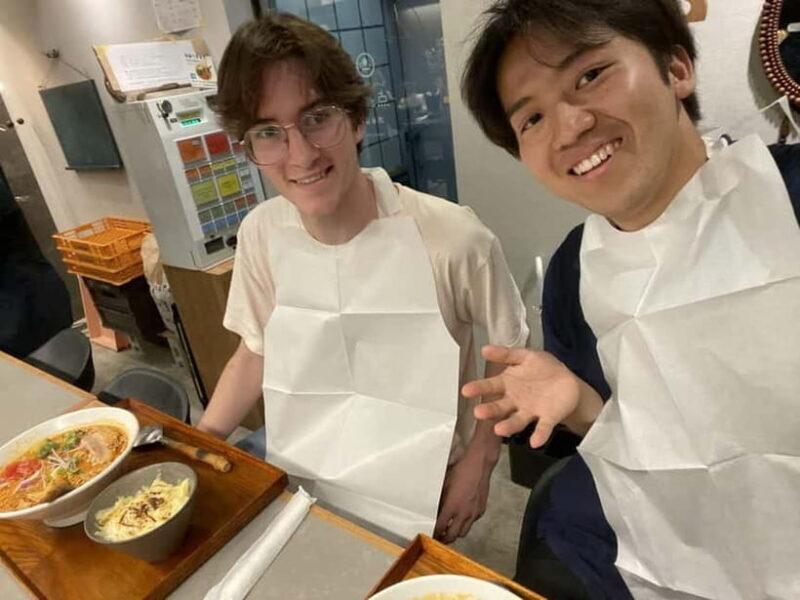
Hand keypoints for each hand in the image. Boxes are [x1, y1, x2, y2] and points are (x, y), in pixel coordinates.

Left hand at [434, 449, 492, 543]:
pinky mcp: (481, 510)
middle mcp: (464, 513)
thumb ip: (441, 500)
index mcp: (452, 506)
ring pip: (464, 532)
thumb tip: (436, 510)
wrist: (479, 464)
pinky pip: (472, 522)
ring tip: (450, 530)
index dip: (435, 532)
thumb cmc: (462, 470)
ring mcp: (474, 513)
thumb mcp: (445, 484)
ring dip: (456, 533)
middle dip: (445, 538)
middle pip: (453, 535)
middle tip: (439, 537)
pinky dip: (466, 523)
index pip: (441, 527)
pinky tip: (462, 517)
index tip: (432, 533)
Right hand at [461, 345, 580, 448]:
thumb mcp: (526, 356)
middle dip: (489, 410)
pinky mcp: (547, 419)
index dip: (479, 388)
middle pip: (500, 407)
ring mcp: (530, 411)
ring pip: (516, 420)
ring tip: (499, 430)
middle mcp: (515, 401)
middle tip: (478, 412)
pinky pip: (542, 427)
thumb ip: (506, 354)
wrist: (568, 382)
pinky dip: (539, 435)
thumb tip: (484, 349)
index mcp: (508, 384)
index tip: (466, 390)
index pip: (491, 386)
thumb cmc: (543, 368)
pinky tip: (535, 441)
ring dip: (508, 426)